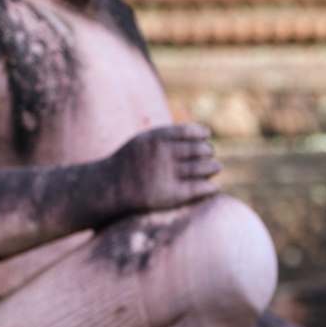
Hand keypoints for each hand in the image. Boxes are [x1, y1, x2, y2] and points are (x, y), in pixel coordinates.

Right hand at [103, 124, 219, 215]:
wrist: (110, 187)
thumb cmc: (130, 162)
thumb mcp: (144, 140)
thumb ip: (168, 135)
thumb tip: (203, 133)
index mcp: (156, 139)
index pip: (191, 132)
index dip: (202, 133)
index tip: (206, 136)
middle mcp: (163, 155)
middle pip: (200, 150)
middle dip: (208, 151)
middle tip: (210, 154)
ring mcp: (167, 174)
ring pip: (203, 168)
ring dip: (213, 168)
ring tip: (215, 168)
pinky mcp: (171, 194)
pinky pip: (199, 188)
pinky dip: (210, 187)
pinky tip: (213, 187)